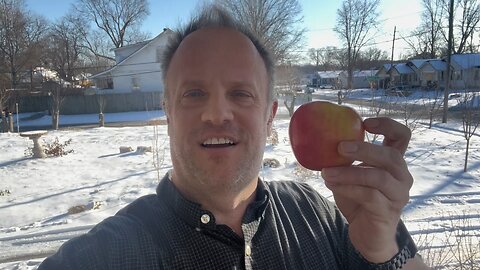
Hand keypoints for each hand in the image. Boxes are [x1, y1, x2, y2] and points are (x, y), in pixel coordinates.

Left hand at [321, 117, 412, 262]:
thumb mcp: (351, 175)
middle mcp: (402, 177)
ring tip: (326, 172)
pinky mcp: (387, 211)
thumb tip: (320, 139)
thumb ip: (346, 159)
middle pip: (390, 156)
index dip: (387, 125)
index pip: (402, 136)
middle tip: (339, 147)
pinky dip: (347, 188)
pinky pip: (368, 195)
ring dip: (349, 172)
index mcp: (394, 163)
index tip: (365, 123)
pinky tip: (332, 184)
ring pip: (378, 177)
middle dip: (364, 149)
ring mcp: (398, 195)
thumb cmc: (359, 200)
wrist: (368, 236)